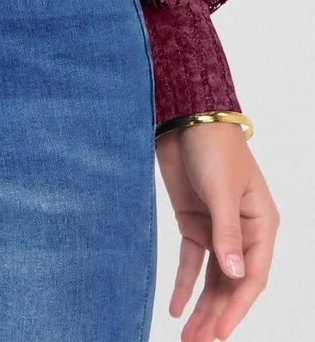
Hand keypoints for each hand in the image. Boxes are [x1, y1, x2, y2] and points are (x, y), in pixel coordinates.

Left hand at [156, 121, 278, 340]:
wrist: (184, 117)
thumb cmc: (214, 147)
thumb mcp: (222, 191)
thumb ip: (227, 233)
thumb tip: (235, 276)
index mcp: (261, 225)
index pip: (252, 277)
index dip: (237, 307)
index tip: (220, 334)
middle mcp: (242, 232)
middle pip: (231, 283)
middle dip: (216, 314)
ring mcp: (217, 229)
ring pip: (212, 278)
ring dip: (201, 306)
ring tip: (188, 337)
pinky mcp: (193, 222)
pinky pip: (191, 261)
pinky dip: (184, 284)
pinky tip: (176, 307)